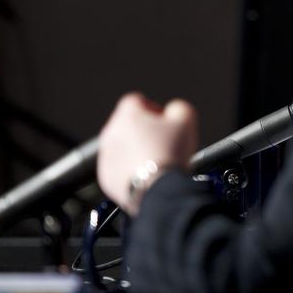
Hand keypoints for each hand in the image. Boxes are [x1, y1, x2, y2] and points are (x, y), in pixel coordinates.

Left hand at [97, 92, 197, 214]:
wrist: (158, 191)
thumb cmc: (170, 154)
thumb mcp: (186, 118)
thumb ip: (177, 107)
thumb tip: (172, 112)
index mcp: (127, 114)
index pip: (138, 101)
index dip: (154, 110)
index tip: (165, 123)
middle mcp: (111, 132)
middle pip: (128, 125)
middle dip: (144, 132)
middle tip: (163, 144)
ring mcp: (106, 156)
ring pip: (122, 148)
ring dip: (135, 151)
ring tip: (155, 163)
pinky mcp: (106, 177)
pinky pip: (118, 168)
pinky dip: (129, 170)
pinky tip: (146, 175)